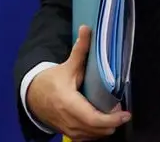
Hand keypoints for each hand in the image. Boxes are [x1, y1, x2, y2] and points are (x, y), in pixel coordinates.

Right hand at [27, 25, 130, 140]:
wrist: (33, 96)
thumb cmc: (51, 81)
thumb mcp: (67, 66)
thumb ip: (79, 50)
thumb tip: (87, 28)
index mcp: (69, 104)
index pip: (95, 119)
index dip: (113, 119)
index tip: (126, 113)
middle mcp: (70, 121)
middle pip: (99, 130)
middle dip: (113, 121)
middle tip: (119, 109)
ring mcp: (70, 131)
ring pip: (96, 136)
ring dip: (106, 126)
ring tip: (111, 112)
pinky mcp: (70, 135)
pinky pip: (89, 138)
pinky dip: (97, 131)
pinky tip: (100, 119)